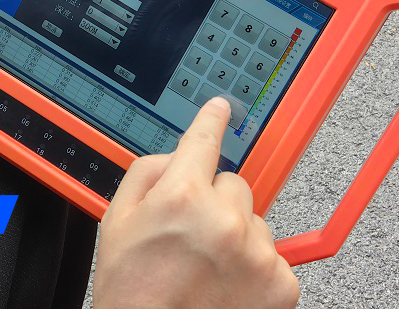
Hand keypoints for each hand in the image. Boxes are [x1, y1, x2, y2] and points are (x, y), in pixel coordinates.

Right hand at [93, 97, 298, 308]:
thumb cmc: (133, 291)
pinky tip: (226, 284)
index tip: (221, 108)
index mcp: (182, 197)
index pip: (203, 142)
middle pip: (233, 183)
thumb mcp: (116, 221)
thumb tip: (177, 156)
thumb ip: (147, 173)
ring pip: (254, 219)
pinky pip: (272, 254)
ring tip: (207, 267)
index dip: (211, 121)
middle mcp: (225, 219)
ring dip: (235, 233)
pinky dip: (253, 264)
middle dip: (215, 200)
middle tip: (191, 235)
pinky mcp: (281, 282)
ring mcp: (258, 252)